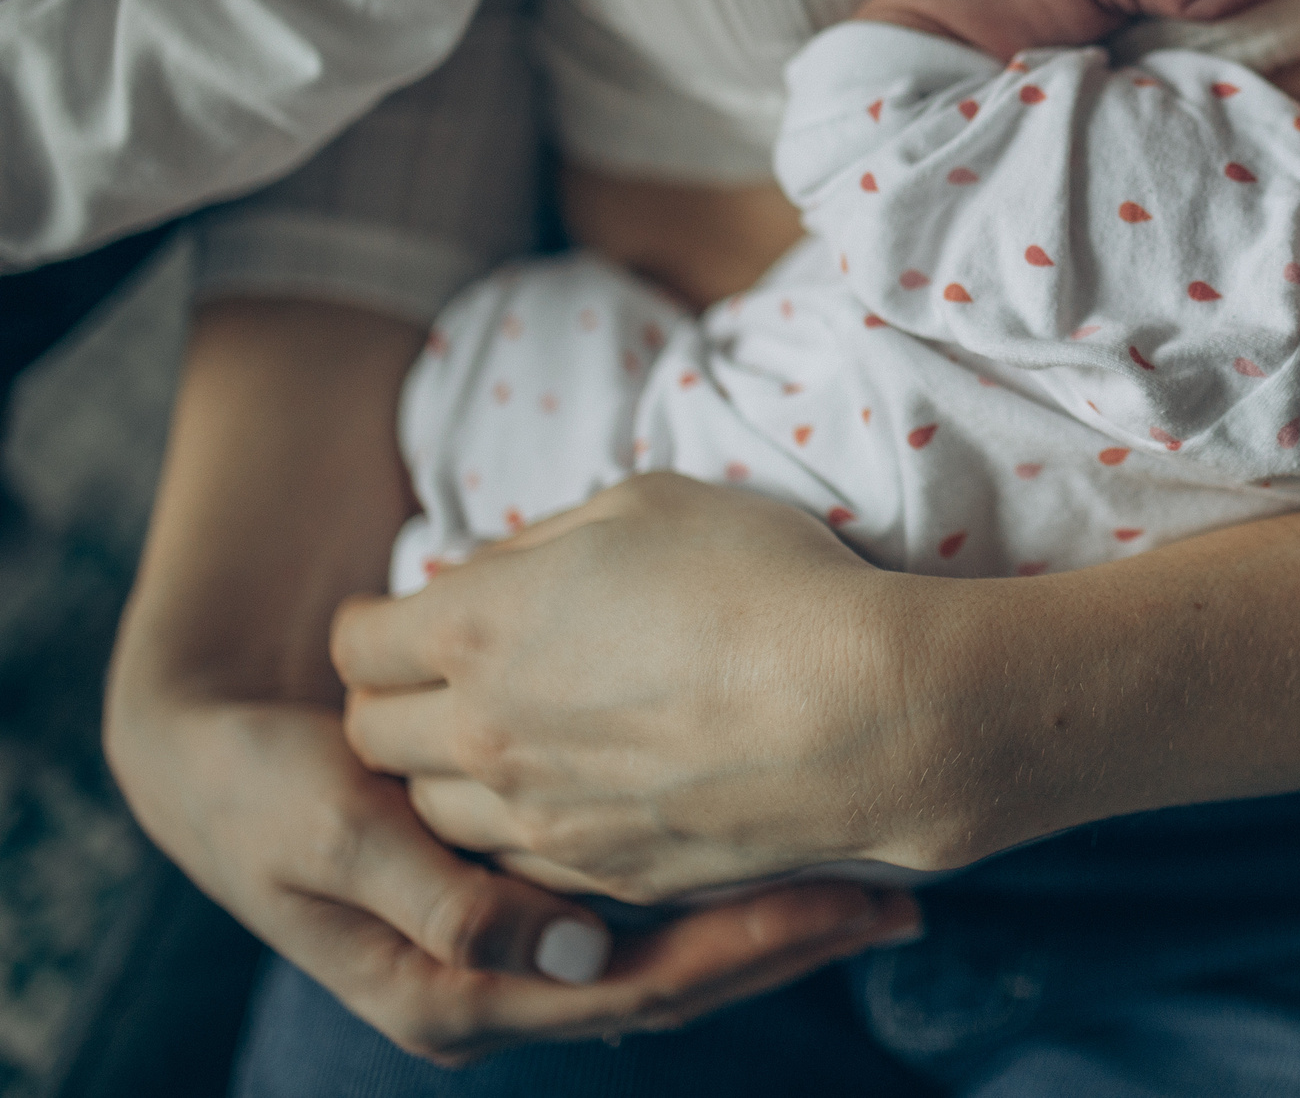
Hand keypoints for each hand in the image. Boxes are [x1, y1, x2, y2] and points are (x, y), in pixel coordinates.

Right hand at [104, 693, 911, 1066]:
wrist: (211, 759)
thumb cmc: (260, 793)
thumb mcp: (331, 837)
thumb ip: (440, 899)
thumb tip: (570, 959)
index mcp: (456, 994)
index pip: (635, 991)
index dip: (742, 951)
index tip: (842, 904)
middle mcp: (503, 987)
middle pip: (679, 983)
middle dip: (787, 940)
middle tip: (899, 898)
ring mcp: (522, 945)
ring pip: (675, 947)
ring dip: (772, 914)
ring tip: (881, 880)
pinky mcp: (532, 894)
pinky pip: (647, 904)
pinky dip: (720, 879)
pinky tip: (794, 844)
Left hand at [335, 475, 969, 899]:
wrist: (864, 713)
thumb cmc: (766, 584)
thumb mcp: (648, 504)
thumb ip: (542, 544)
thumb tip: (496, 574)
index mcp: (477, 625)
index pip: (356, 641)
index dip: (379, 623)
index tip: (409, 618)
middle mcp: (483, 731)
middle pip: (371, 735)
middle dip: (395, 702)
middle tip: (449, 681)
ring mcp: (538, 816)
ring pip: (432, 813)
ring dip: (450, 776)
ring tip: (512, 741)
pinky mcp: (599, 874)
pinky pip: (513, 863)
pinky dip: (522, 830)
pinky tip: (577, 791)